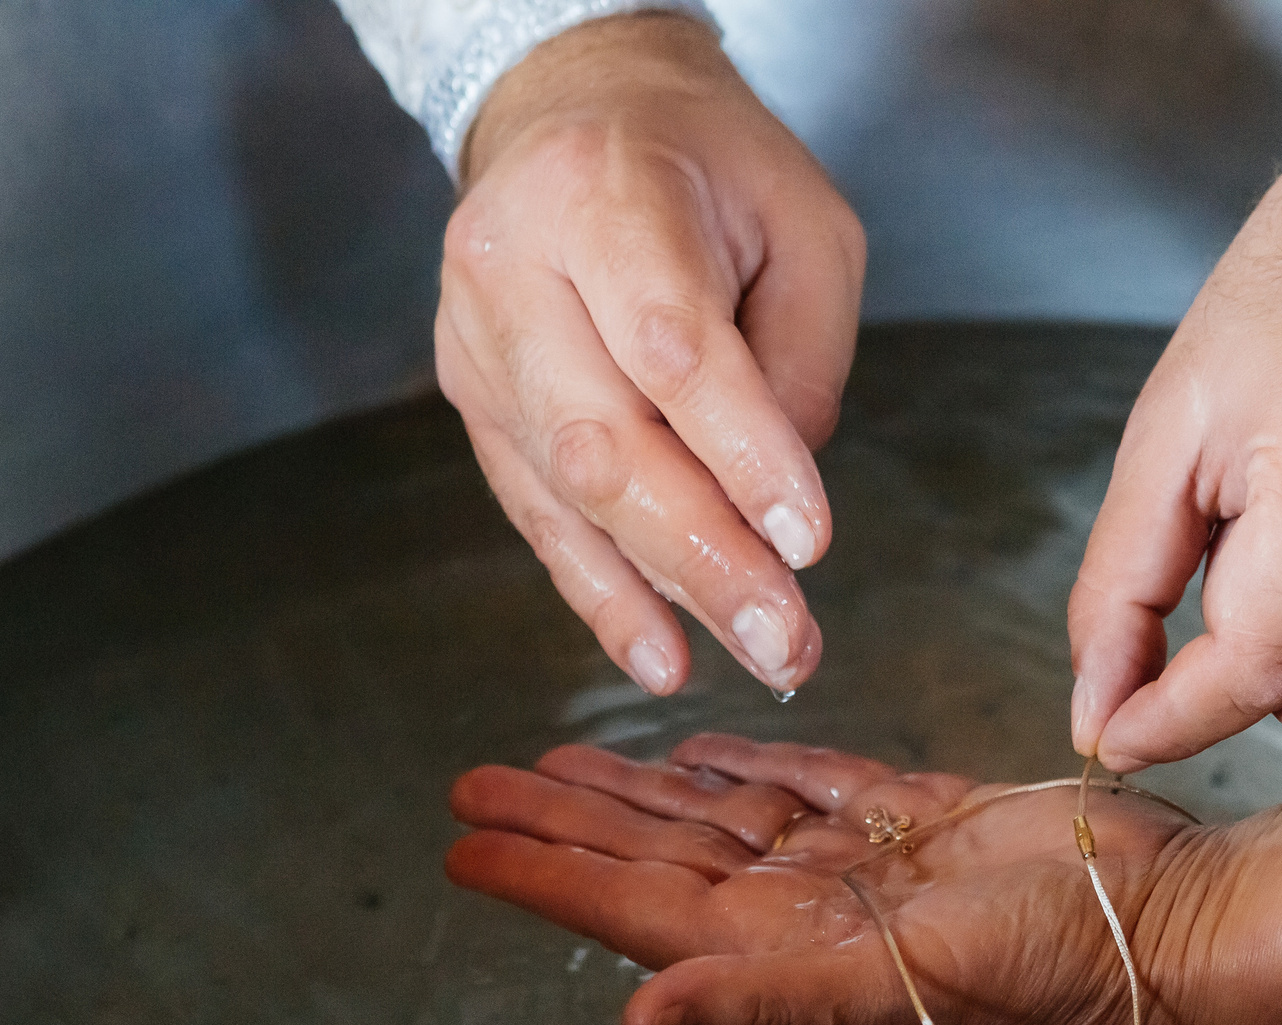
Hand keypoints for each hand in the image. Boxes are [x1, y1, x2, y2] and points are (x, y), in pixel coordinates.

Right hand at [439, 15, 866, 697]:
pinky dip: (603, 592)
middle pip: (604, 440)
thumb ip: (802, 356)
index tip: (807, 541)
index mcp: (599, 195)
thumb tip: (782, 504)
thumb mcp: (804, 220)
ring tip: (752, 656)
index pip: (670, 347)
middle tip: (788, 640)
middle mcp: (512, 269)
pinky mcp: (474, 401)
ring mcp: (477, 343)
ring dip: (663, 591)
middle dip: (705, 556)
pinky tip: (661, 653)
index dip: (741, 454)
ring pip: (565, 492)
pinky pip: (537, 515)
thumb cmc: (704, 162)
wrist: (575, 111)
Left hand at [445, 736, 1219, 1024]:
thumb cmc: (1058, 969)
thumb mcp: (896, 985)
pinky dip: (753, 764)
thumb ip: (759, 1004)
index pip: (631, 908)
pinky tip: (707, 748)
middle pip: (656, 855)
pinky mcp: (925, 822)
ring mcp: (866, 865)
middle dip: (565, 820)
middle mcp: (809, 910)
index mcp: (785, 949)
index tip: (461, 845)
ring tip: (563, 758)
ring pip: (722, 815)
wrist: (1178, 924)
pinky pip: (814, 786)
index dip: (544, 876)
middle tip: (476, 781)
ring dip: (641, 790)